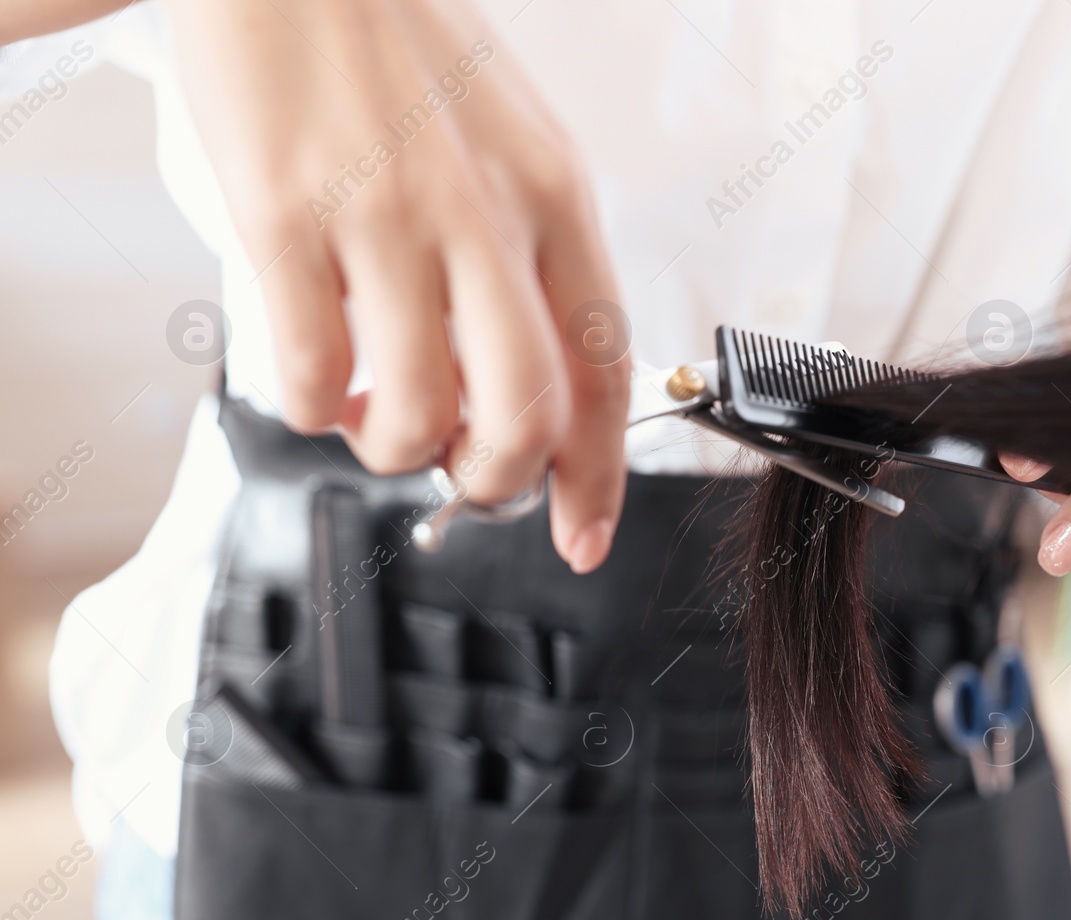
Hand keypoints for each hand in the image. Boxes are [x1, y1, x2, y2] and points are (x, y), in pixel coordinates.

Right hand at [166, 0, 627, 572]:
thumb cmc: (400, 46)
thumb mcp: (511, 138)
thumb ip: (531, 251)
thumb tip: (529, 375)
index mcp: (554, 195)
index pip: (603, 369)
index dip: (599, 476)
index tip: (583, 533)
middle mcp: (482, 214)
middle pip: (525, 416)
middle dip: (497, 484)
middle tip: (461, 477)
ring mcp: (383, 217)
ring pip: (419, 415)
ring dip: (396, 451)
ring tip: (374, 415)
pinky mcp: (282, 217)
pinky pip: (310, 375)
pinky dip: (314, 410)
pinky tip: (316, 379)